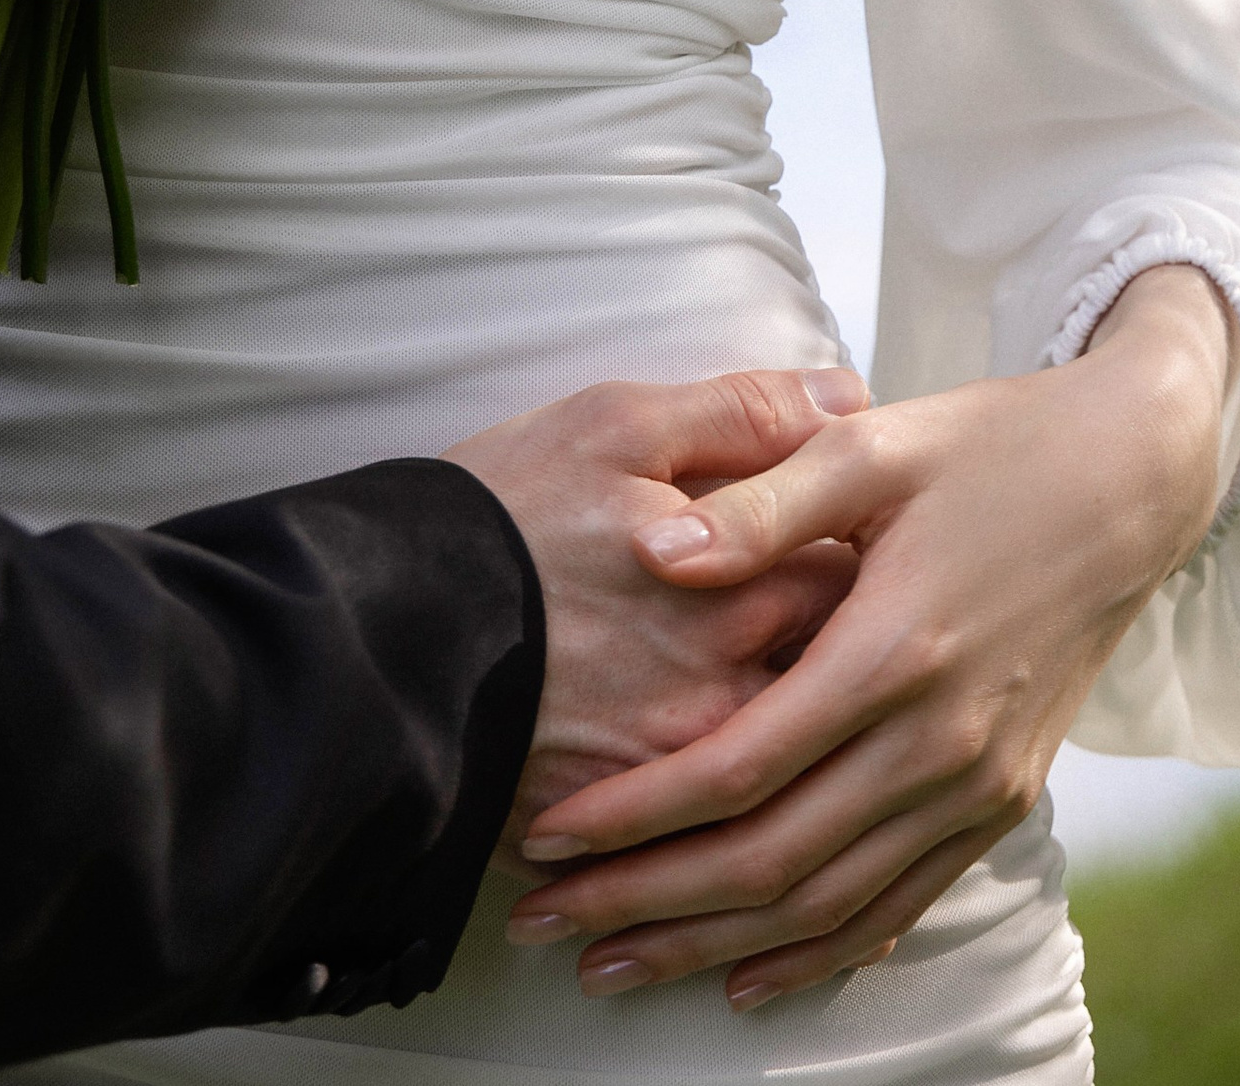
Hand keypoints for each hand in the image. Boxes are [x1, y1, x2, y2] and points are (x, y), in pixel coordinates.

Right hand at [442, 369, 869, 853]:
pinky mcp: (621, 835)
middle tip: (836, 642)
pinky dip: (729, 825)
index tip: (849, 553)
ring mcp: (677, 775)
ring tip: (780, 726)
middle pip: (837, 687)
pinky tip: (735, 810)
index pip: (858, 580)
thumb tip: (851, 397)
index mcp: (740, 586)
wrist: (378, 632)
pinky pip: (709, 843)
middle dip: (843, 663)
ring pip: (780, 774)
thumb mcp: (615, 425)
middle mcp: (727, 692)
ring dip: (790, 749)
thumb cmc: (498, 514)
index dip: (861, 562)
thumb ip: (742, 413)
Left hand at [503, 268, 1237, 1007]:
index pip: (740, 767)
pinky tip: (751, 975)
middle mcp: (941, 739)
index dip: (636, 814)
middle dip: (648, 903)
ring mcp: (980, 783)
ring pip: (829, 905)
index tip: (547, 836)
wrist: (1131, 480)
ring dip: (716, 945)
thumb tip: (655, 548)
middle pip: (772, 860)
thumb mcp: (873, 443)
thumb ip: (763, 503)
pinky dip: (822, 952)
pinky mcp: (1005, 799)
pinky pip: (901, 904)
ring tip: (615, 966)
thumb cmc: (988, 444)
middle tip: (544, 924)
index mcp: (894, 648)